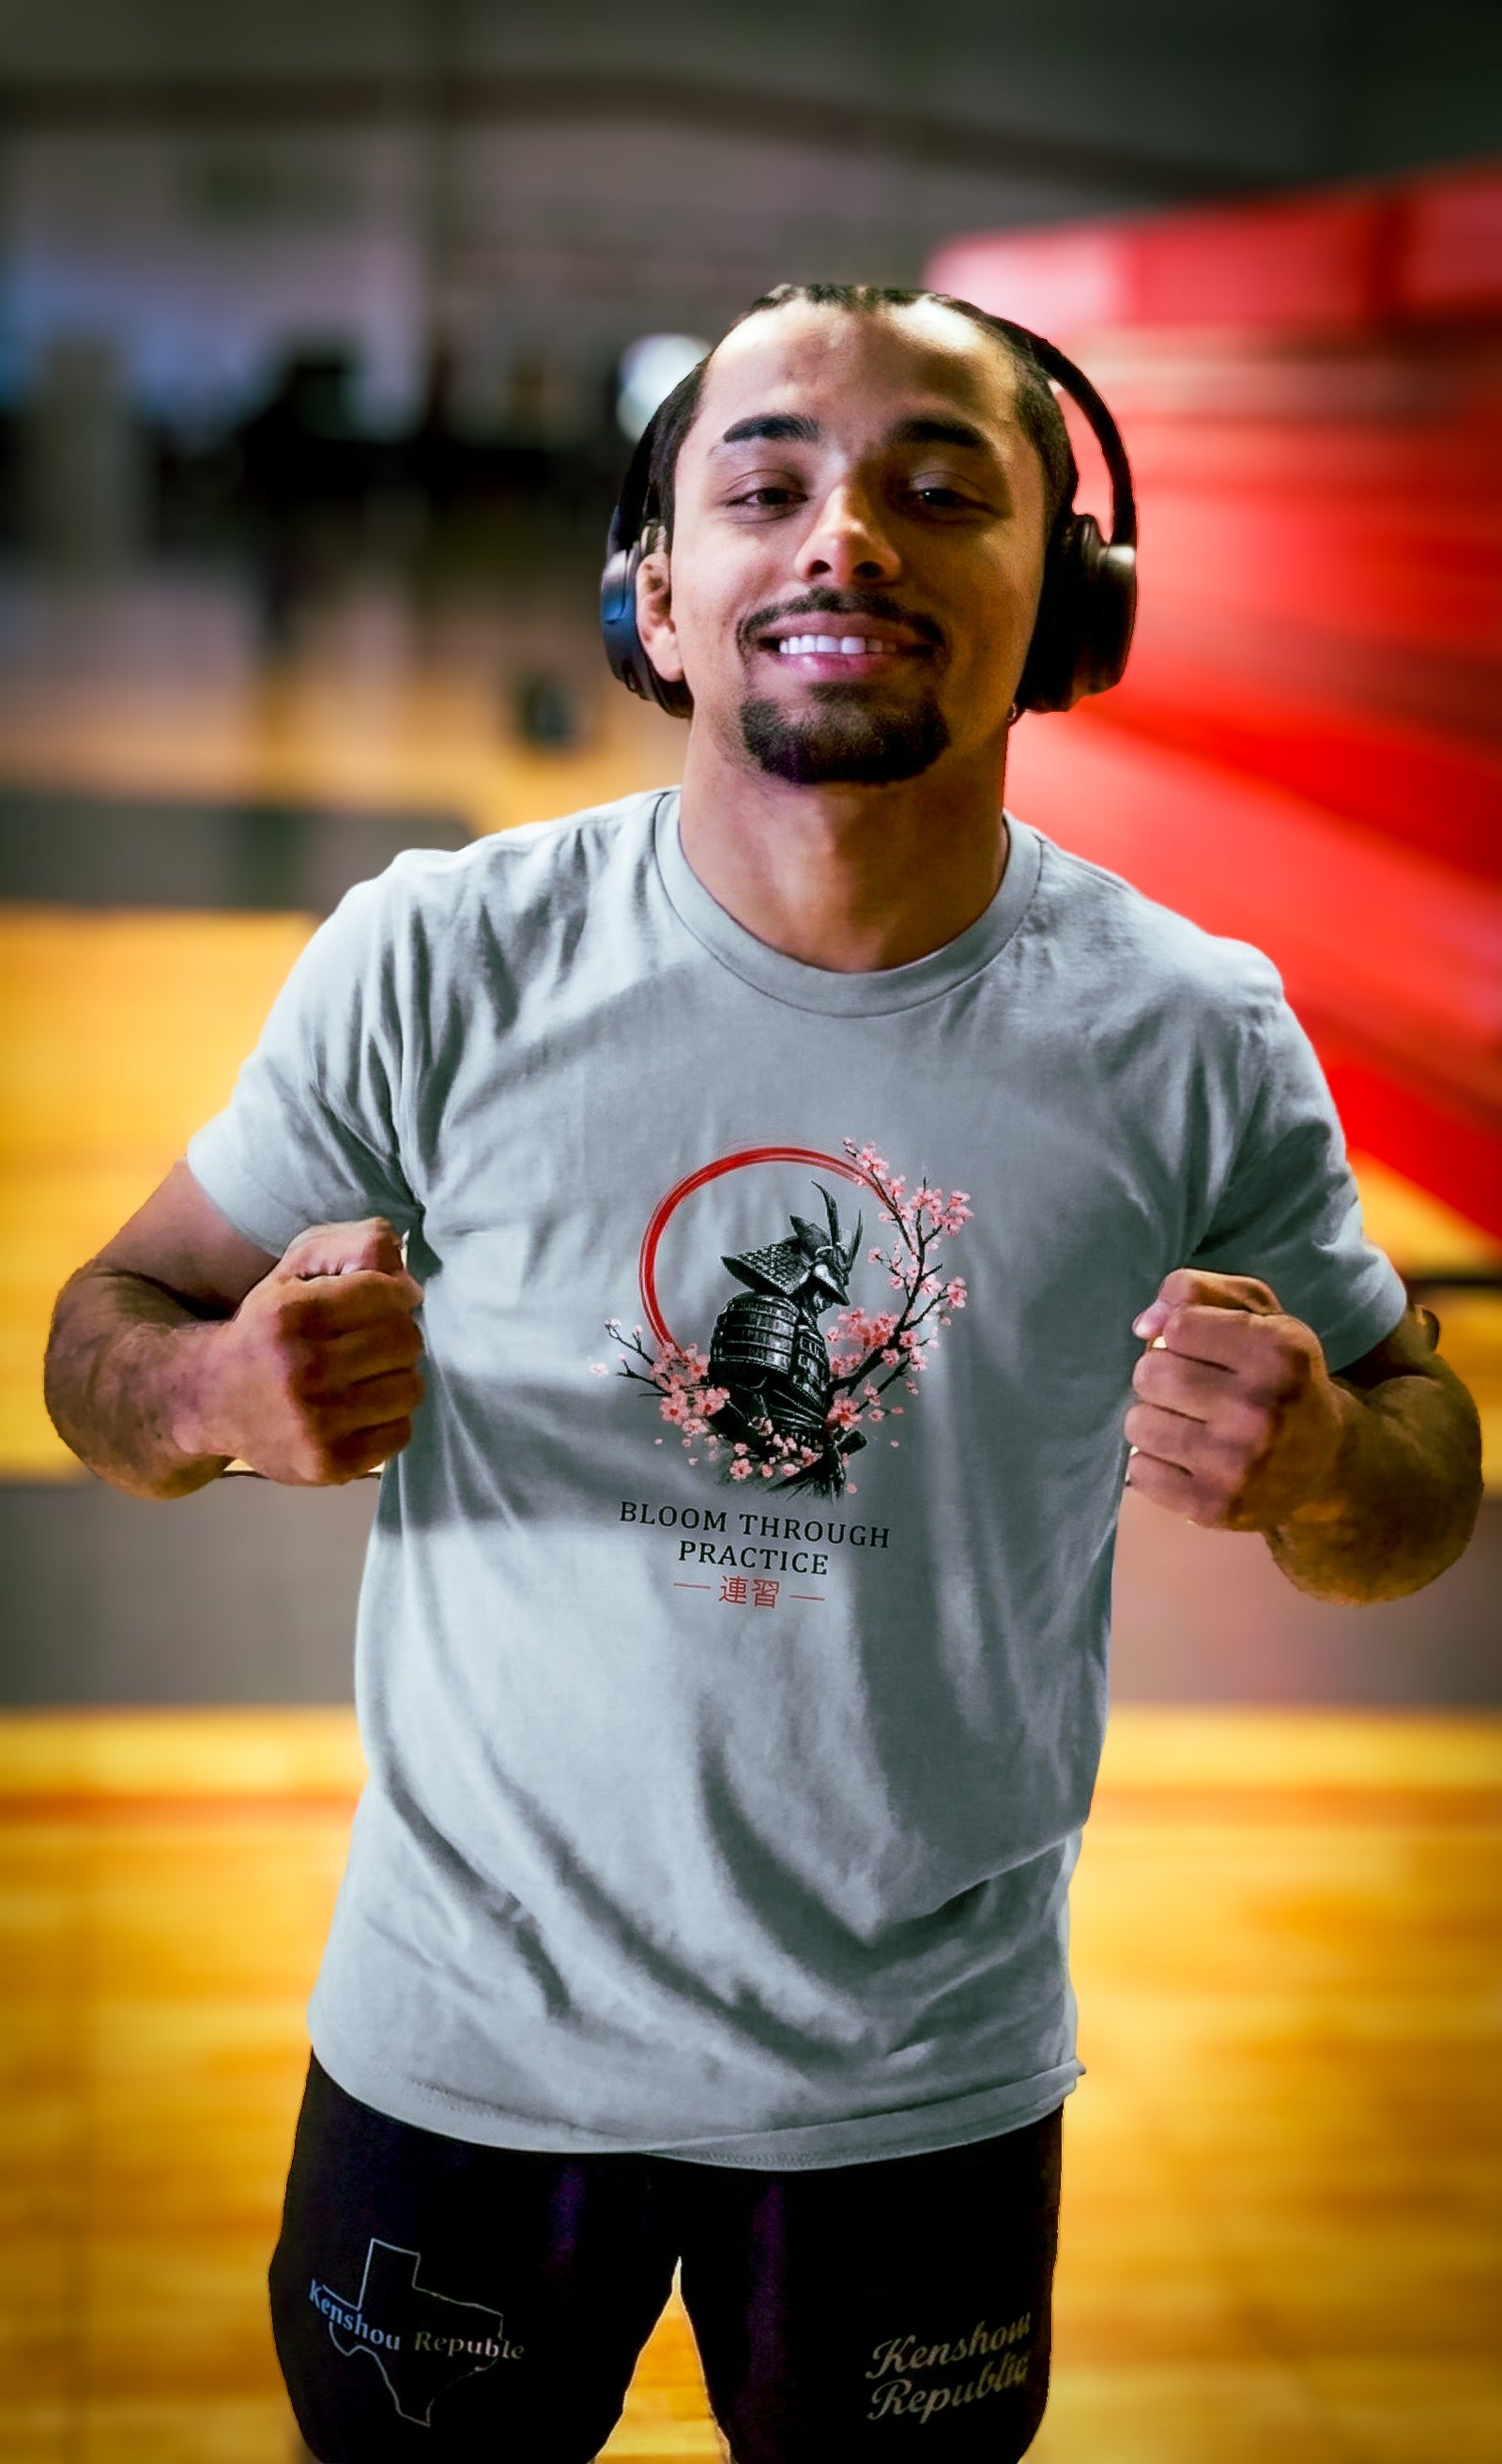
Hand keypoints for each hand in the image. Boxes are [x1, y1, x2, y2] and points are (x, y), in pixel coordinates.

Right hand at [179, 1218, 424, 1485]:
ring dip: (396, 1377)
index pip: (386, 1293)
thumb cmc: (267, 1325)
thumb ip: (353, 1246)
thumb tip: (410, 1287)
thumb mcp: (294, 1268)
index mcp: (289, 1314)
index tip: (382, 1299)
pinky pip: (400, 1433)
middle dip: (397, 1334)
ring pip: (410, 1388)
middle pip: (405, 1341)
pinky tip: (358, 1408)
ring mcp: (315, 1424)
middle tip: (373, 1340)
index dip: (394, 1292)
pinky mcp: (329, 1464)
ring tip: (366, 1375)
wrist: (209, 1399)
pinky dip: (388, 1418)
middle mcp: (301, 1370)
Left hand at [1124, 1269, 1350, 1531]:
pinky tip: (1183, 1456)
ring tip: (1184, 1421)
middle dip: (1159, 1374)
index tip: (1198, 1346)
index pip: (1178, 1327)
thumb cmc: (1281, 1377)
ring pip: (1137, 1422)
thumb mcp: (1260, 1316)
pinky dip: (1151, 1461)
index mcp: (1279, 1352)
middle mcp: (1261, 1410)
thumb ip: (1198, 1291)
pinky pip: (1138, 1471)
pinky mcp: (1214, 1507)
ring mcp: (1238, 1465)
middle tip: (1186, 1387)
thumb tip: (1143, 1324)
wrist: (1328, 1465)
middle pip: (1150, 1373)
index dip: (1178, 1333)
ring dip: (1151, 1417)